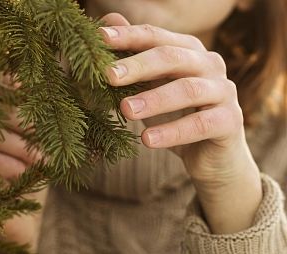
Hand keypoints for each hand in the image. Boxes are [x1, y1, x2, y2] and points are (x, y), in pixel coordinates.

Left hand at [100, 13, 261, 233]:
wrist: (209, 153)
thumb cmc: (176, 115)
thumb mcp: (152, 86)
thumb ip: (134, 57)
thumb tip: (108, 22)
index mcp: (188, 51)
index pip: (156, 37)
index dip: (129, 36)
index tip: (100, 39)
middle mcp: (209, 64)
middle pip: (172, 57)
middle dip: (138, 65)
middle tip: (109, 76)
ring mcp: (223, 91)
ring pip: (187, 90)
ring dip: (154, 100)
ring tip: (126, 110)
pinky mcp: (230, 120)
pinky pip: (200, 124)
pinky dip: (172, 132)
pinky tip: (147, 140)